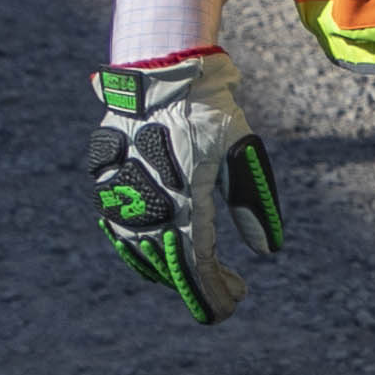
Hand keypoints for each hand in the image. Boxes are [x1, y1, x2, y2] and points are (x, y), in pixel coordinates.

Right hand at [86, 52, 283, 320]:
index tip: (233, 304)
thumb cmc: (210, 110)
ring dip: (168, 271)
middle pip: (168, 260)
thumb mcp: (241, 151)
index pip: (196, 257)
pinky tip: (157, 259)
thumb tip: (268, 250)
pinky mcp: (106, 179)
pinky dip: (138, 249)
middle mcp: (147, 194)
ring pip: (140, 248)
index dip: (213, 288)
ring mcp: (121, 188)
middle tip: (226, 297)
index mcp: (183, 189)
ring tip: (199, 280)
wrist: (162, 70)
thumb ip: (252, 202)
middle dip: (197, 285)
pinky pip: (118, 227)